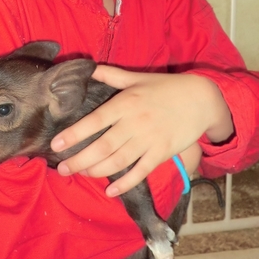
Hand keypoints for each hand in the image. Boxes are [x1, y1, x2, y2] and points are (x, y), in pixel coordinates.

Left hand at [52, 66, 232, 195]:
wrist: (202, 99)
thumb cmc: (166, 87)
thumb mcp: (137, 78)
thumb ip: (111, 75)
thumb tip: (89, 68)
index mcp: (126, 103)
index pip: (94, 121)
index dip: (74, 135)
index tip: (56, 145)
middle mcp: (135, 123)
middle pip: (102, 146)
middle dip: (79, 160)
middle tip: (61, 169)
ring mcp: (149, 140)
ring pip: (118, 161)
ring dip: (97, 171)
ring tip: (80, 174)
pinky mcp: (162, 153)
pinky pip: (141, 171)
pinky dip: (125, 183)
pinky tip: (110, 191)